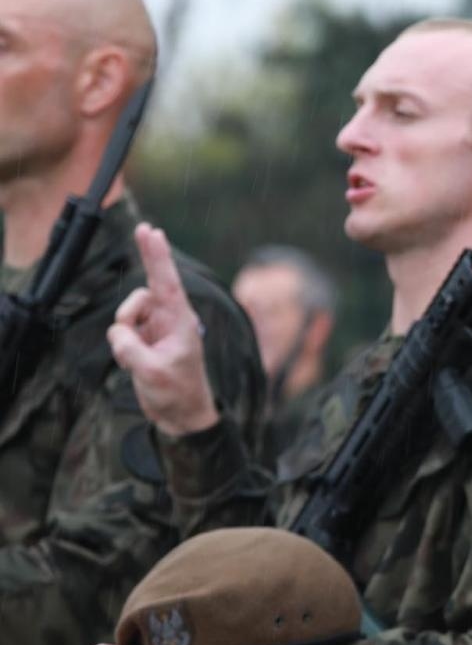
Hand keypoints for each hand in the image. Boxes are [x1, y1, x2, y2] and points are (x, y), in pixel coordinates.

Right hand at [106, 224, 219, 436]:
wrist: (180, 414)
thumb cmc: (177, 393)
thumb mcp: (154, 373)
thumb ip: (133, 350)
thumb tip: (118, 333)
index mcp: (181, 320)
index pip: (166, 281)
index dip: (157, 255)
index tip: (150, 230)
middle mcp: (169, 319)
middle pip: (140, 296)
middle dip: (129, 314)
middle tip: (131, 336)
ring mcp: (155, 329)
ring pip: (125, 316)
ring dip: (124, 336)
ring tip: (137, 359)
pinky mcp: (143, 340)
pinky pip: (121, 332)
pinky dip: (121, 347)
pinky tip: (134, 363)